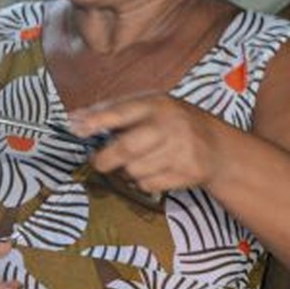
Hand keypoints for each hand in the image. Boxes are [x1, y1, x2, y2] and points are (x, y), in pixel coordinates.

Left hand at [69, 92, 227, 193]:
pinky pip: (149, 185)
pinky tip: (153, 171)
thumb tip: (73, 120)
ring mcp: (180, 150)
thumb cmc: (171, 122)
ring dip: (127, 171)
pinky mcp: (187, 172)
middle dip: (105, 159)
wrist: (216, 146)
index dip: (97, 120)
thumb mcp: (148, 106)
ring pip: (134, 171)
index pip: (121, 111)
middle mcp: (169, 125)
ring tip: (137, 161)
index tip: (77, 128)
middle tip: (98, 162)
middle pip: (126, 148)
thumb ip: (112, 111)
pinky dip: (143, 182)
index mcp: (155, 103)